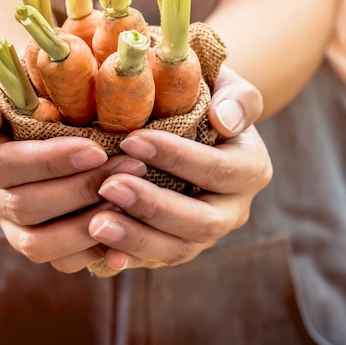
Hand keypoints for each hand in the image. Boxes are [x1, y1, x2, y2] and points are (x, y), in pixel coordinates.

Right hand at [0, 69, 146, 270]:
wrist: (20, 104)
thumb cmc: (12, 84)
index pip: (3, 166)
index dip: (50, 162)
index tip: (96, 150)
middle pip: (23, 207)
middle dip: (79, 191)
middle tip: (130, 170)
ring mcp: (2, 220)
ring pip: (36, 244)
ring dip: (85, 226)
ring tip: (130, 202)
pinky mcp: (29, 236)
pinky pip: (55, 259)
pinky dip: (88, 252)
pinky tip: (121, 237)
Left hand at [84, 65, 272, 270]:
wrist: (192, 122)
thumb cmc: (204, 95)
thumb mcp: (225, 85)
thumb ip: (236, 98)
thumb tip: (224, 121)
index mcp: (250, 167)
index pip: (219, 170)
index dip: (177, 158)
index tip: (131, 140)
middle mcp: (234, 208)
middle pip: (203, 222)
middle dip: (154, 206)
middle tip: (109, 187)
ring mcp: (206, 233)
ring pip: (180, 249)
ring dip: (137, 239)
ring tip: (95, 223)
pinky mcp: (179, 245)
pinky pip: (157, 259)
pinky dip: (130, 256)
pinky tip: (101, 250)